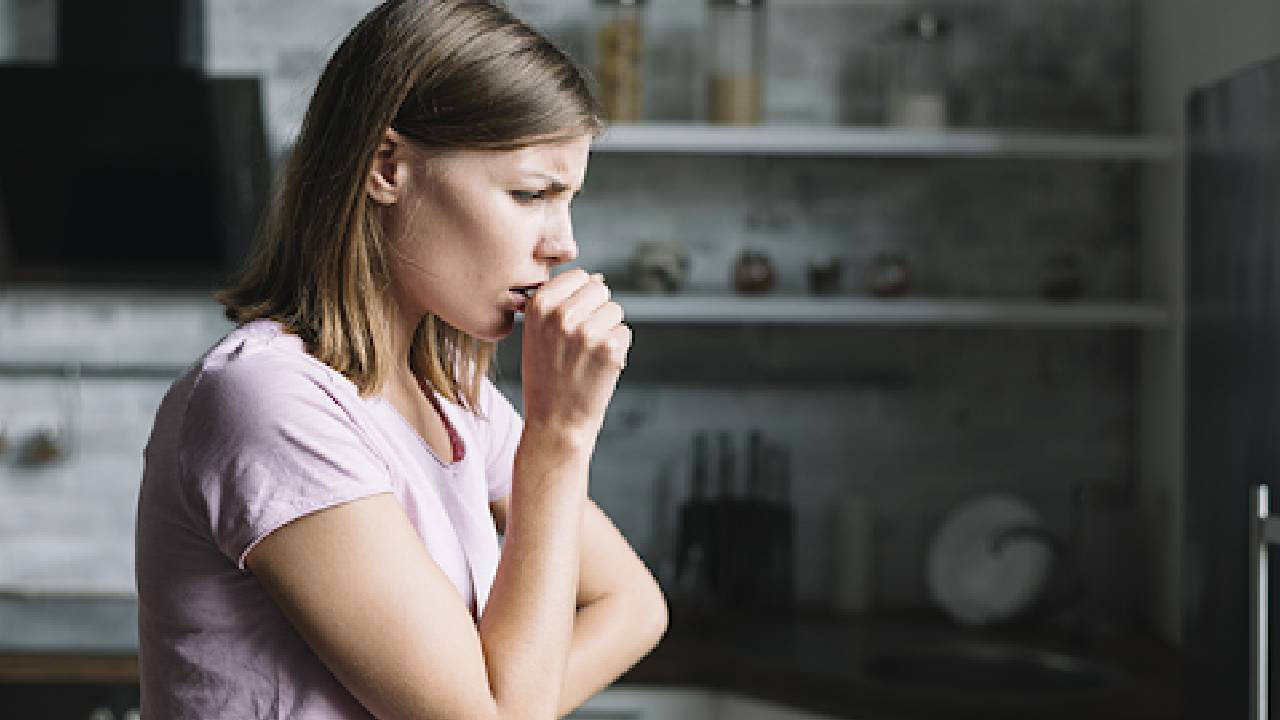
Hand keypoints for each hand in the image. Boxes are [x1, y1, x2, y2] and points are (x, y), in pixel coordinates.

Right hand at [520, 268, 630, 444]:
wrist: (555, 421)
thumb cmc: (546, 377)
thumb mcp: (537, 333)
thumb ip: (560, 302)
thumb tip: (597, 278)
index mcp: (540, 305)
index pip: (579, 276)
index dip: (579, 297)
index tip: (570, 321)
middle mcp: (562, 314)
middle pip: (600, 289)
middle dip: (596, 311)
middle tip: (580, 342)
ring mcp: (587, 331)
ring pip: (615, 310)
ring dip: (608, 330)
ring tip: (587, 356)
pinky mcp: (610, 348)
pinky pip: (624, 332)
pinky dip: (617, 349)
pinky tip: (598, 367)